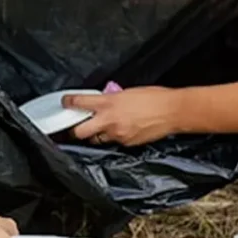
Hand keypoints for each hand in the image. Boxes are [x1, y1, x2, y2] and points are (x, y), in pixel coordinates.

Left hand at [62, 87, 179, 146]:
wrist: (172, 111)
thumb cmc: (154, 97)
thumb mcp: (127, 93)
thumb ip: (111, 99)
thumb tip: (102, 103)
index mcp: (108, 103)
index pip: (80, 103)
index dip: (68, 103)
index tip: (64, 102)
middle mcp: (109, 120)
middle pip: (79, 132)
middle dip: (75, 130)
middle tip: (76, 127)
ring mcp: (117, 134)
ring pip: (96, 139)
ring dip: (95, 135)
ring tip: (102, 128)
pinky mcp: (125, 143)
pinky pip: (113, 142)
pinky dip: (114, 138)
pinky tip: (123, 130)